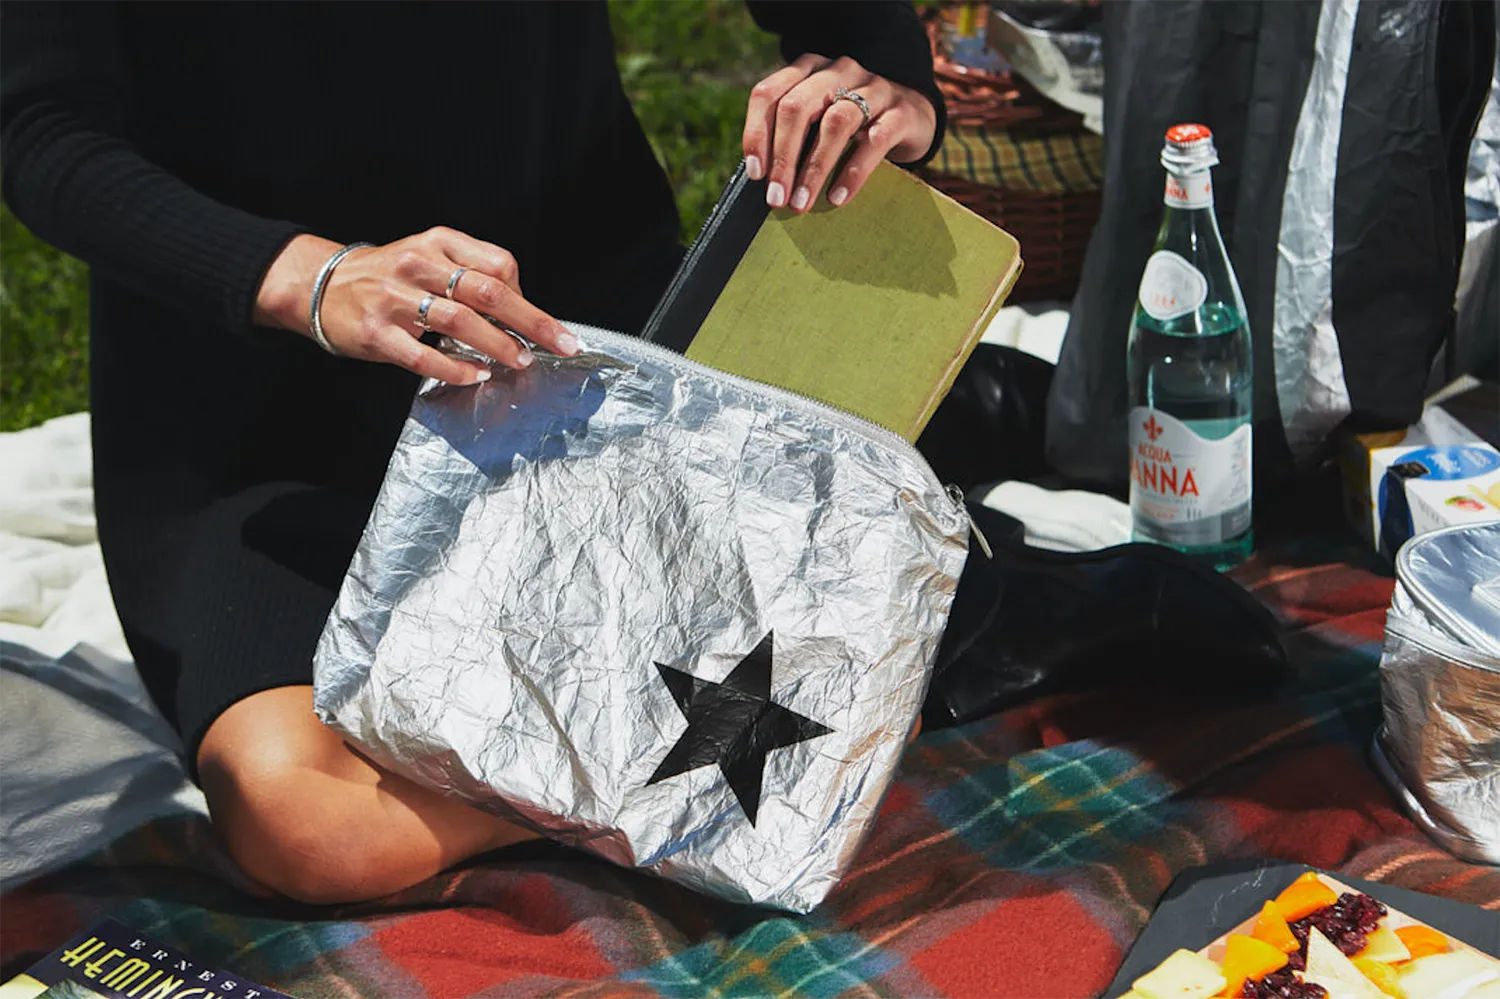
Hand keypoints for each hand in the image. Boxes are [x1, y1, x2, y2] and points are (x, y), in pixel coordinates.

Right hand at [254, 228, 577, 384]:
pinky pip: (423, 355)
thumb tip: (521, 311)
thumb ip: (471, 275)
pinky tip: (476, 374)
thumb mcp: (429, 258)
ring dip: (497, 344)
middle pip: (487, 291)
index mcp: (438, 243)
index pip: (498, 264)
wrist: (320, 285)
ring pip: (458, 320)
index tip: (541, 322)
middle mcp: (418, 265)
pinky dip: (455, 367)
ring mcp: (394, 298)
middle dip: (531, 321)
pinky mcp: (376, 332)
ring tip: (519, 360)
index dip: (525, 295)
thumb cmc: (388, 277)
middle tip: (561, 344)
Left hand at [742, 54, 937, 212]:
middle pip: (798, 106)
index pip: (769, 93)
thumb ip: (793, 138)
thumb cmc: (853, 127)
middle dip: (783, 157)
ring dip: (814, 168)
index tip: (756, 173)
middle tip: (776, 197)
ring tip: (801, 202)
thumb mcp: (818, 122)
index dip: (756, 133)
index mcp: (809, 69)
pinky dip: (853, 172)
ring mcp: (874, 87)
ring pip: (836, 122)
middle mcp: (839, 70)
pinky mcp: (901, 111)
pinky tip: (837, 197)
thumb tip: (764, 181)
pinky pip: (875, 140)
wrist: (912, 117)